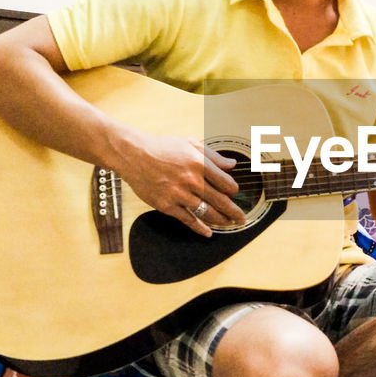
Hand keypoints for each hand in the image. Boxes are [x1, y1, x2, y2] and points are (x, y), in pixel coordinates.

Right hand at [121, 132, 247, 234]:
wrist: (134, 155)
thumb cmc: (163, 148)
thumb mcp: (190, 143)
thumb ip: (213, 155)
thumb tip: (232, 165)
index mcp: (199, 164)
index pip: (226, 183)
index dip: (233, 190)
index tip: (234, 193)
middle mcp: (191, 180)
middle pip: (221, 201)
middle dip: (234, 212)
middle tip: (242, 218)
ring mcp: (179, 194)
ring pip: (207, 212)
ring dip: (221, 220)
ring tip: (229, 224)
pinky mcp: (166, 205)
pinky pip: (188, 220)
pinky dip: (200, 228)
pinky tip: (208, 233)